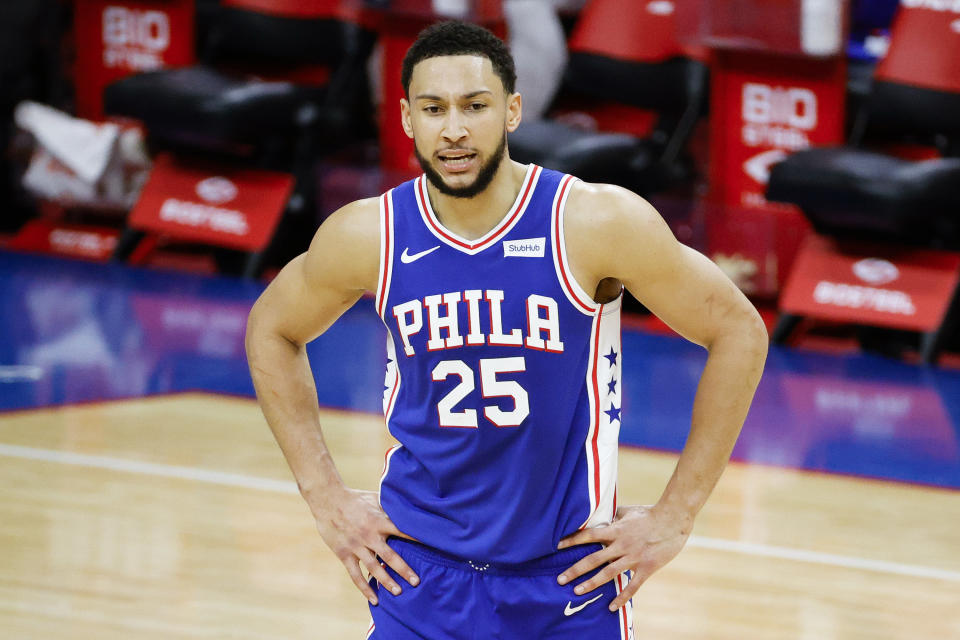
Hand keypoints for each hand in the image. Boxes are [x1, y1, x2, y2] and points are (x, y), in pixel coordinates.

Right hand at [313, 487, 419, 604]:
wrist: (328, 500)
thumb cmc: (355, 497)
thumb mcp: (375, 498)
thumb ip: (390, 507)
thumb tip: (408, 506)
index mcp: (379, 521)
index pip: (402, 532)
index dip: (416, 540)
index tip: (430, 549)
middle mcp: (369, 536)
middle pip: (390, 556)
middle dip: (404, 570)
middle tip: (416, 582)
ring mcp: (356, 547)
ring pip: (374, 568)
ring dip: (387, 581)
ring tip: (399, 592)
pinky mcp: (344, 554)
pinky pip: (356, 575)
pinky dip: (365, 588)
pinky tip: (374, 600)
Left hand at [556, 504, 690, 610]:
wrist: (673, 520)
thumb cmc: (649, 513)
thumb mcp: (627, 511)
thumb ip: (613, 517)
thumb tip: (601, 517)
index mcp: (615, 530)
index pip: (588, 535)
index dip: (572, 540)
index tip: (557, 546)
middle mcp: (621, 545)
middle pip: (593, 558)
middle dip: (575, 569)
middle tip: (560, 579)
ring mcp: (632, 558)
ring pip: (608, 573)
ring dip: (591, 584)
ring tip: (576, 591)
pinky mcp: (646, 568)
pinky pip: (632, 586)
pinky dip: (621, 598)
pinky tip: (611, 608)